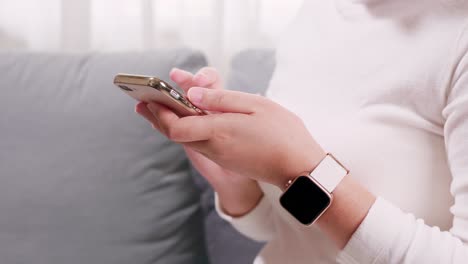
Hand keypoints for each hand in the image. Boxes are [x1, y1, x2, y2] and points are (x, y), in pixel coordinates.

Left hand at [145, 86, 325, 187]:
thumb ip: (221, 99)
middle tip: (143, 104)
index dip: (160, 112)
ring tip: (161, 107)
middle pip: (175, 134)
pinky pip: (199, 143)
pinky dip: (188, 130)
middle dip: (158, 118)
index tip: (150, 98)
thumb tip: (192, 95)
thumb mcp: (255, 106)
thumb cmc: (283, 133)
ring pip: (186, 139)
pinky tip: (189, 119)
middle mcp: (214, 147)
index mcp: (219, 131)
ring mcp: (220, 156)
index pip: (175, 126)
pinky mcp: (227, 160)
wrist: (299, 168)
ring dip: (172, 123)